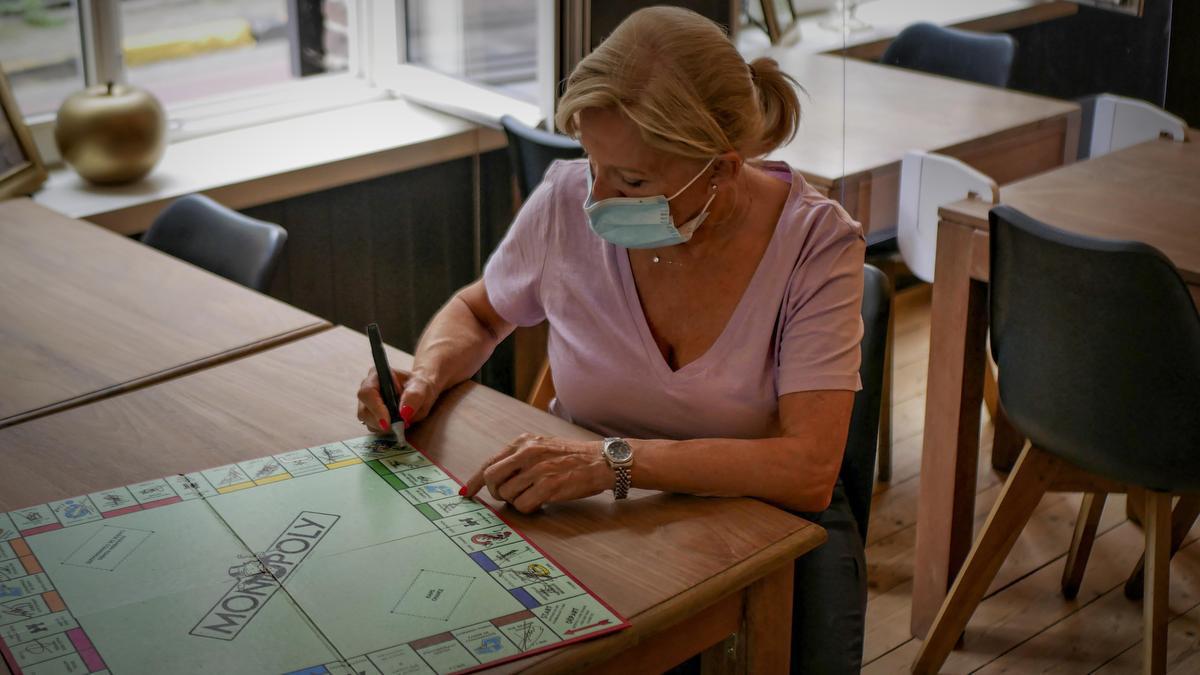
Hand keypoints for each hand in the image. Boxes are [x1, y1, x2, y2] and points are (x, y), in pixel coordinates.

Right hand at [355, 367, 437, 432]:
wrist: (421, 392)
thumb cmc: (420, 386)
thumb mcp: (422, 388)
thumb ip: (414, 397)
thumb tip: (403, 412)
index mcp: (377, 375)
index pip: (367, 393)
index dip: (376, 408)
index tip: (388, 422)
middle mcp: (367, 388)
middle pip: (364, 410)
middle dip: (380, 421)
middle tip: (399, 425)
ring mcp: (366, 402)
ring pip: (367, 421)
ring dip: (384, 426)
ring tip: (401, 421)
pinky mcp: (370, 415)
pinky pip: (372, 426)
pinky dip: (385, 429)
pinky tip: (396, 423)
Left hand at [463, 434, 610, 512]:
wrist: (601, 460)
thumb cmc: (571, 456)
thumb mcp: (541, 446)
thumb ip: (518, 457)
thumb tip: (494, 476)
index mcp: (522, 442)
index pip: (489, 463)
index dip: (475, 481)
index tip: (466, 492)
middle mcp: (527, 454)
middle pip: (492, 479)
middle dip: (495, 492)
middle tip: (508, 496)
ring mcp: (538, 470)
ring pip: (507, 495)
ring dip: (517, 501)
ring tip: (534, 495)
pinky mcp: (549, 486)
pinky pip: (524, 505)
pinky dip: (529, 508)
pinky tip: (541, 501)